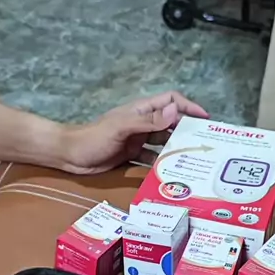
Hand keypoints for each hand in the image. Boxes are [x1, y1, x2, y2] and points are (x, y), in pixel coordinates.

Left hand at [63, 91, 208, 173]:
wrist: (70, 155)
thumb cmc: (93, 137)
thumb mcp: (122, 128)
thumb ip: (148, 121)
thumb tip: (175, 112)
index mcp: (141, 110)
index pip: (170, 101)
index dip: (188, 107)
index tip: (205, 119)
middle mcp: (142, 123)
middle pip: (170, 123)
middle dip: (187, 130)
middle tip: (205, 144)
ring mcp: (137, 140)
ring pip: (163, 142)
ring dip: (176, 149)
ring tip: (193, 161)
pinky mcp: (131, 156)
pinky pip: (151, 159)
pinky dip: (160, 164)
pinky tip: (171, 174)